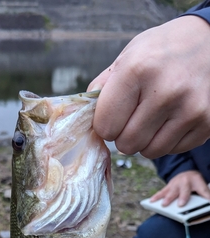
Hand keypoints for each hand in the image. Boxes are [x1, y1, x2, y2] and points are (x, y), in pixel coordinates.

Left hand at [88, 15, 209, 158]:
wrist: (208, 42)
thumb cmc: (161, 52)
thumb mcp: (128, 57)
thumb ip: (103, 89)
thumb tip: (84, 119)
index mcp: (137, 70)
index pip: (105, 126)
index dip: (106, 125)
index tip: (114, 115)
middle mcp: (166, 91)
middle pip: (127, 144)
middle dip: (125, 135)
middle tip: (134, 117)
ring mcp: (189, 109)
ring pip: (149, 152)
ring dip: (146, 141)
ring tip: (153, 117)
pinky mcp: (205, 123)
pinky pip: (172, 150)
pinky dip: (166, 140)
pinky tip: (172, 118)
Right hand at [150, 171, 209, 206]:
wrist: (187, 175)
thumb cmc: (195, 184)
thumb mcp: (203, 188)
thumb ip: (206, 195)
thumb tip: (208, 207)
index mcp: (196, 180)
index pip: (199, 189)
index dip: (198, 196)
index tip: (188, 204)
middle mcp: (184, 181)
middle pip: (183, 190)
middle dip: (179, 197)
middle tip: (177, 205)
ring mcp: (175, 183)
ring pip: (170, 191)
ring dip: (165, 198)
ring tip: (162, 205)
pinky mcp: (168, 187)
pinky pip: (162, 192)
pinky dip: (156, 196)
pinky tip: (151, 202)